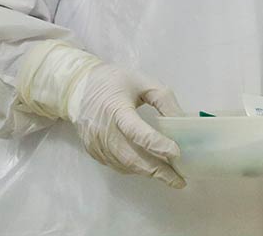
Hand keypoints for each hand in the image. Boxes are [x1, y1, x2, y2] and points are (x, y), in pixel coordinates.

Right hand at [16, 40, 184, 187]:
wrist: (79, 88)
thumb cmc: (116, 83)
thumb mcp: (144, 83)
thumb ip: (164, 101)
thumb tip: (183, 122)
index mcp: (116, 109)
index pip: (136, 131)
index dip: (156, 144)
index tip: (176, 153)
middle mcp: (103, 130)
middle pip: (131, 156)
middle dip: (157, 170)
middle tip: (178, 179)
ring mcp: (96, 144)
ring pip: (125, 165)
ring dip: (148, 172)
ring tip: (170, 176)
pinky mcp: (93, 152)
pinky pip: (117, 165)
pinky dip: (135, 168)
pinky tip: (150, 166)